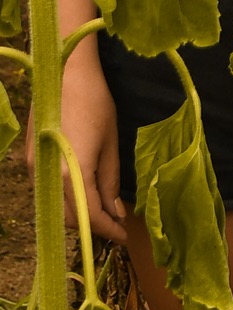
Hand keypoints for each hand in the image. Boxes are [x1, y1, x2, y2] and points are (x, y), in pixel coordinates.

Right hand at [35, 59, 125, 242]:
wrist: (64, 72)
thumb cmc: (96, 102)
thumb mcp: (110, 142)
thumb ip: (110, 181)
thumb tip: (116, 212)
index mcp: (71, 173)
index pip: (89, 215)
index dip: (107, 230)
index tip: (124, 237)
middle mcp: (48, 177)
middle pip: (69, 218)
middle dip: (92, 226)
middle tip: (116, 226)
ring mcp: (35, 170)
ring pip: (56, 208)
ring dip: (79, 216)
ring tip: (103, 213)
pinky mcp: (31, 161)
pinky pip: (49, 192)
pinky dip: (66, 200)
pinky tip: (84, 195)